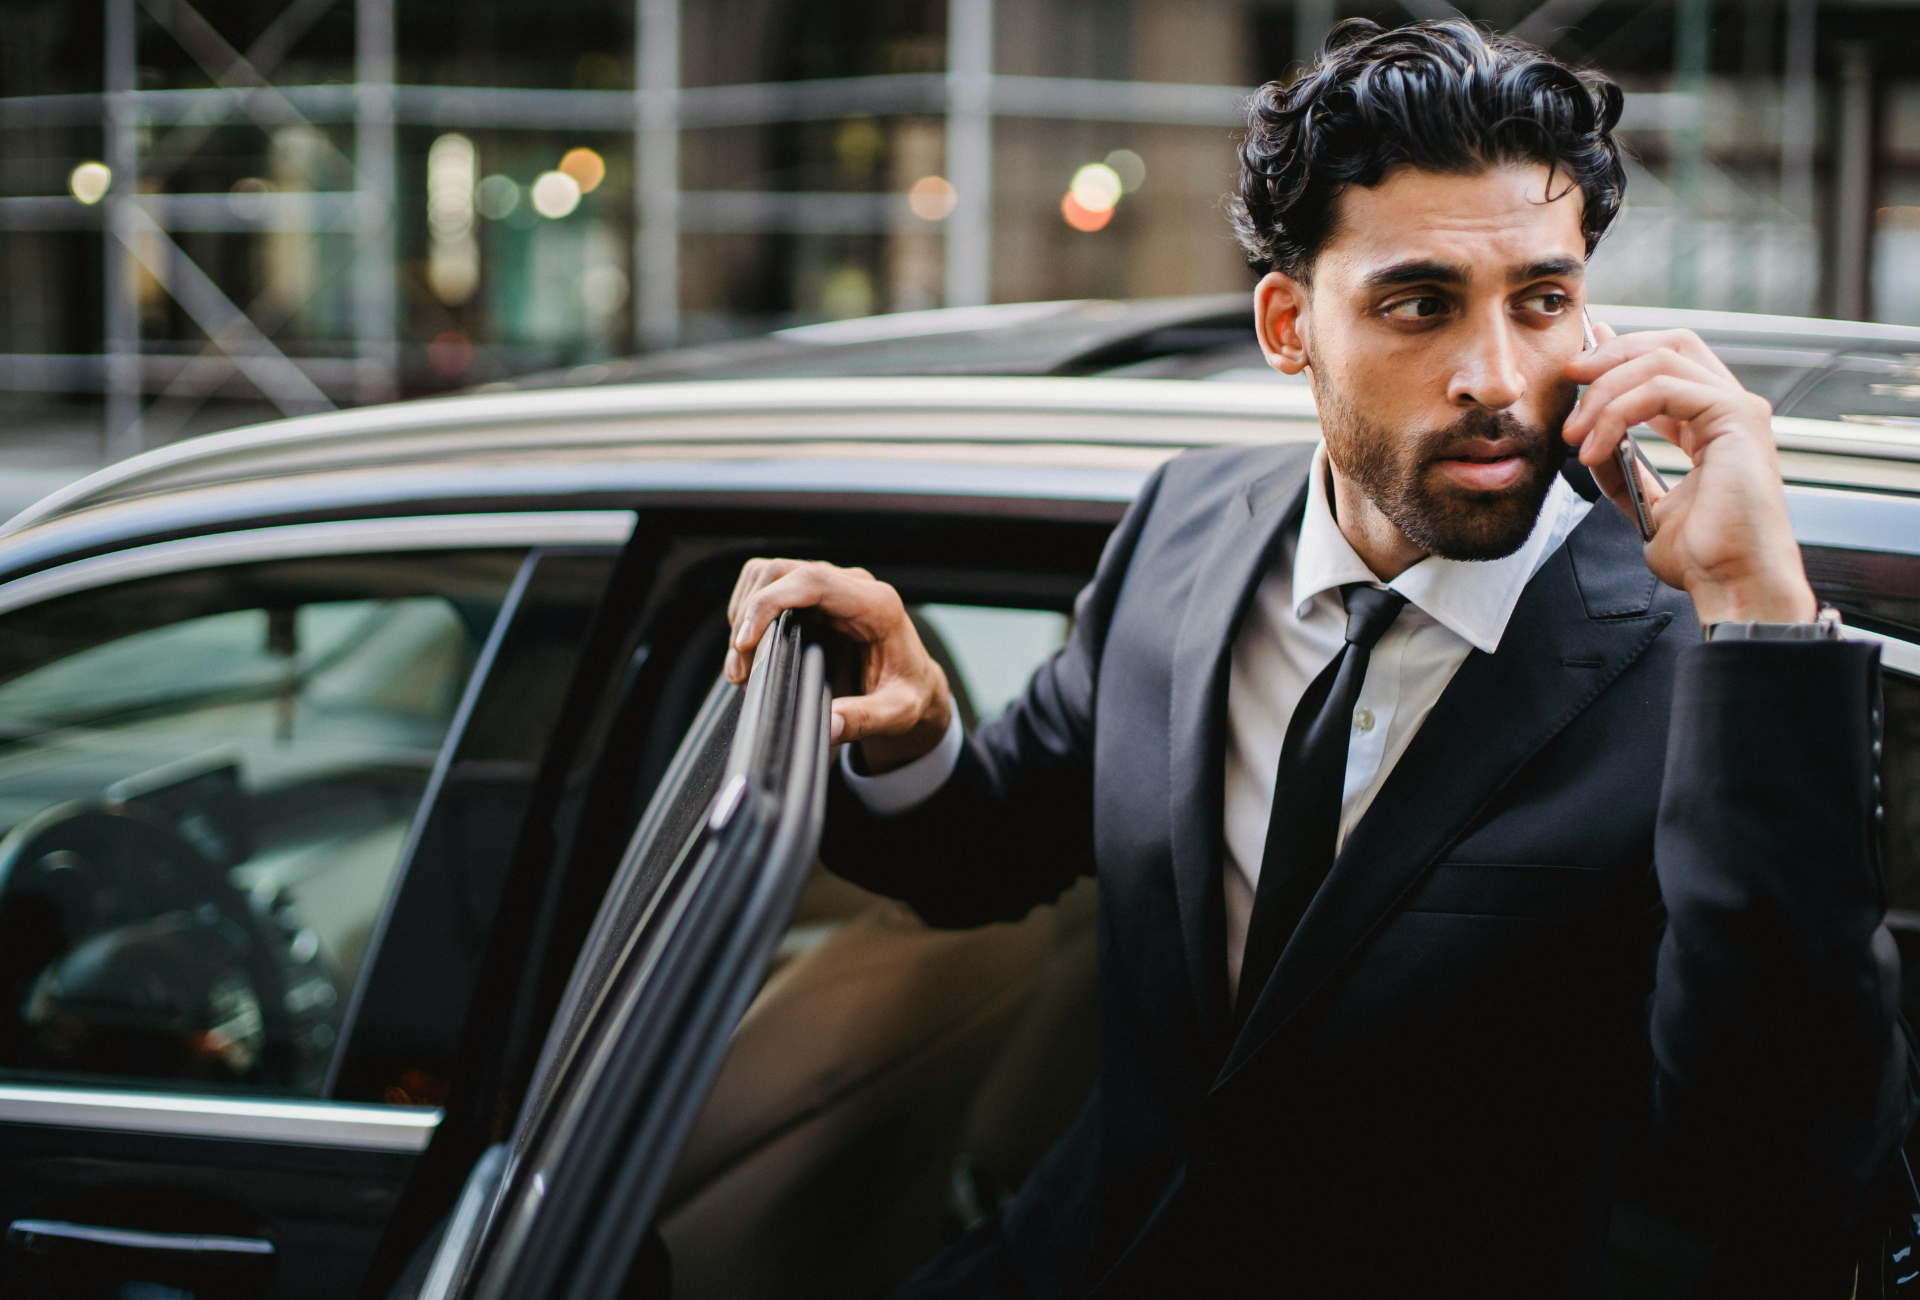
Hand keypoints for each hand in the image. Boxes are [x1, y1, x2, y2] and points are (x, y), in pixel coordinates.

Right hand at [726, 558, 953, 771]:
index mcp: (877, 605)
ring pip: (769, 575)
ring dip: (744, 614)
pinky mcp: (815, 596)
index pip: (814, 581)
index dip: (770, 603)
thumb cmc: (909, 693)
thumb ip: (865, 719)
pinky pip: (771, 587)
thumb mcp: (897, 713)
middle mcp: (854, 586)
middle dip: (749, 615)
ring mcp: (832, 586)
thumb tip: (827, 727)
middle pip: (782, 572)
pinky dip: (750, 614)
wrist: (914, 684)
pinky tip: (752, 650)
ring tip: (742, 664)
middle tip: (741, 670)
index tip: (745, 642)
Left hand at [1562, 323, 1815, 624]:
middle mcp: (1729, 409)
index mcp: (1711, 424)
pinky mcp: (1737, 417)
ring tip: (1574, 434)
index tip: (1575, 370)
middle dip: (1611, 354)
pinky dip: (1618, 413)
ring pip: (1660, 361)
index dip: (1618, 356)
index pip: (1665, 364)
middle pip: (1669, 344)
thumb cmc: (1700, 556)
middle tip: (1569, 378)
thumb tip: (1587, 432)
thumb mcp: (1643, 501)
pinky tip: (1595, 449)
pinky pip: (1663, 389)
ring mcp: (1738, 409)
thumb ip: (1621, 463)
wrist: (1730, 583)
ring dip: (1604, 392)